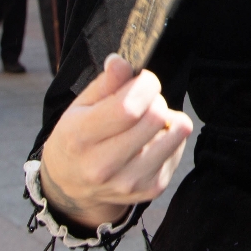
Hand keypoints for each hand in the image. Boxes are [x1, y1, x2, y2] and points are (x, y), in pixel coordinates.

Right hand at [38, 55, 193, 229]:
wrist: (71, 188)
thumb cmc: (76, 139)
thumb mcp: (79, 107)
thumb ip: (104, 83)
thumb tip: (121, 61)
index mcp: (81, 138)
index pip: (128, 107)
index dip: (145, 84)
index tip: (143, 80)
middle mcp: (104, 166)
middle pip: (157, 117)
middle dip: (155, 99)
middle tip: (143, 101)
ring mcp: (130, 181)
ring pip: (175, 132)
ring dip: (166, 118)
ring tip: (146, 122)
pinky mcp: (151, 189)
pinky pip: (178, 147)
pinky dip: (168, 138)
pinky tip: (148, 142)